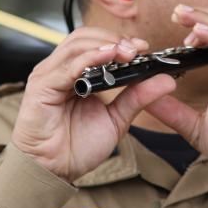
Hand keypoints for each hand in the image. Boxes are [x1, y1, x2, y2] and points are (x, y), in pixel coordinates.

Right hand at [12, 29, 176, 182]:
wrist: (56, 171)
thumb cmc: (77, 146)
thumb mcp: (117, 119)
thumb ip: (137, 97)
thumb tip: (166, 80)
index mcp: (75, 73)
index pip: (96, 43)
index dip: (119, 41)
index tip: (143, 47)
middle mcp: (60, 70)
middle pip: (85, 37)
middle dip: (114, 39)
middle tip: (137, 49)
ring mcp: (49, 75)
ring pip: (76, 45)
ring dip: (104, 45)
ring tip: (125, 53)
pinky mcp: (41, 87)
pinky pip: (67, 66)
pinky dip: (89, 58)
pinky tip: (107, 58)